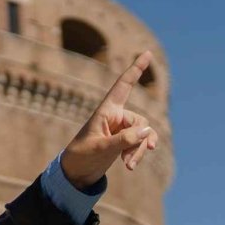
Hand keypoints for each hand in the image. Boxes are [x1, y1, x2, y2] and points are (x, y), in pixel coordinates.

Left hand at [59, 51, 158, 188]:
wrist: (76, 172)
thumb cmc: (81, 156)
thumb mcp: (101, 148)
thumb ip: (124, 139)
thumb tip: (148, 131)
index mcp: (105, 111)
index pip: (123, 85)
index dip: (135, 69)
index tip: (147, 53)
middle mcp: (116, 116)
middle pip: (140, 122)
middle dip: (138, 142)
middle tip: (128, 161)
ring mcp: (121, 128)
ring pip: (144, 134)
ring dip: (139, 150)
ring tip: (129, 166)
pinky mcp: (125, 139)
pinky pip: (141, 142)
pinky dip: (138, 153)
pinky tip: (130, 166)